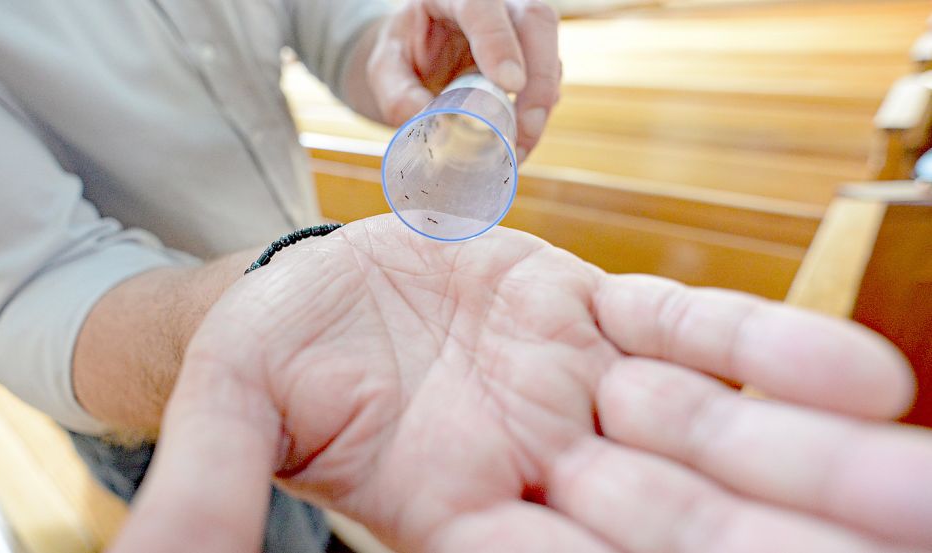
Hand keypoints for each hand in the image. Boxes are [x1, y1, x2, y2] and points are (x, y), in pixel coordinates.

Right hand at [111, 215, 930, 552]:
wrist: (318, 284)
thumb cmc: (273, 353)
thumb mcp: (231, 408)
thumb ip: (209, 485)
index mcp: (455, 511)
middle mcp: (537, 463)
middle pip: (673, 520)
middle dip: (778, 539)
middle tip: (902, 540)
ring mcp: (576, 384)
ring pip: (707, 430)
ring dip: (809, 455)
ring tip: (914, 482)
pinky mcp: (591, 309)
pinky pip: (687, 330)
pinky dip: (765, 349)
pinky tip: (856, 375)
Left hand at [367, 0, 560, 160]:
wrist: (418, 55)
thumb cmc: (402, 55)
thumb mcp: (385, 70)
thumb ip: (398, 94)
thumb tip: (428, 124)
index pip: (482, 7)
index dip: (500, 43)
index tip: (511, 85)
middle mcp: (495, 2)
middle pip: (536, 20)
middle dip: (538, 77)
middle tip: (525, 127)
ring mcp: (518, 25)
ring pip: (550, 49)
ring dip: (542, 102)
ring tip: (519, 148)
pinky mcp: (532, 53)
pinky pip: (549, 75)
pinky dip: (539, 110)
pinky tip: (521, 139)